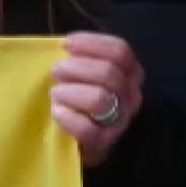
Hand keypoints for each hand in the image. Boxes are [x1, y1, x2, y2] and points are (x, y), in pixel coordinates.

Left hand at [51, 32, 144, 169]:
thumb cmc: (76, 100)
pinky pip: (88, 130)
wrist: (76, 142)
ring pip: (100, 99)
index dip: (92, 44)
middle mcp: (131, 95)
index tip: (66, 44)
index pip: (120, 51)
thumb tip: (64, 44)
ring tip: (54, 93)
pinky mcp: (103, 142)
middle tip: (55, 71)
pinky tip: (56, 112)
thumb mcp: (83, 75)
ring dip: (71, 92)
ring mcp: (120, 120)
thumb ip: (80, 59)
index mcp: (130, 73)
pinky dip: (69, 118)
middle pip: (109, 72)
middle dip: (77, 68)